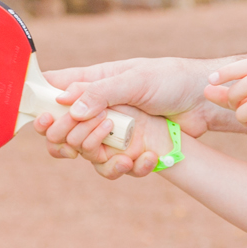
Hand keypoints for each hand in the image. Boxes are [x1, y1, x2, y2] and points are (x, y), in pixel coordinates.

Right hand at [37, 57, 224, 178]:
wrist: (205, 100)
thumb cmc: (170, 79)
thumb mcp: (135, 80)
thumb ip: (101, 92)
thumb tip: (68, 107)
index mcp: (93, 83)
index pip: (54, 90)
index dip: (42, 105)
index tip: (43, 120)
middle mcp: (98, 108)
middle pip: (62, 130)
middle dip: (68, 139)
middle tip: (85, 140)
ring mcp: (113, 131)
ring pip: (86, 154)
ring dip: (99, 157)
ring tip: (123, 153)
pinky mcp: (130, 149)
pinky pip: (116, 167)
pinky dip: (128, 168)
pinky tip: (147, 159)